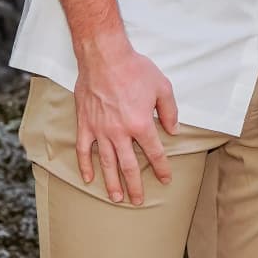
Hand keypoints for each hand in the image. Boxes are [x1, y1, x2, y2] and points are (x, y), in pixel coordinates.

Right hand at [72, 38, 178, 205]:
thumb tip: (173, 130)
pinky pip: (84, 150)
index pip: (154, 152)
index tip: (165, 179)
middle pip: (128, 165)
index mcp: (141, 124)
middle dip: (135, 185)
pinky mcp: (85, 124)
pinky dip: (85, 166)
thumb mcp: (162, 86)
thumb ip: (169, 111)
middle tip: (138, 201)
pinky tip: (88, 178)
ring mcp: (100, 130)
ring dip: (112, 182)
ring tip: (116, 197)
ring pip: (107, 163)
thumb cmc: (135, 69)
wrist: (104, 57)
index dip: (161, 167)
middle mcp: (120, 132)